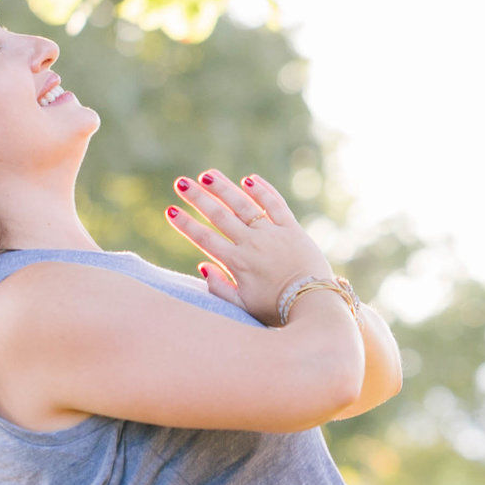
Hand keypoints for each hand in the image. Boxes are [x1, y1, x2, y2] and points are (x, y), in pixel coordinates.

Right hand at [163, 170, 336, 324]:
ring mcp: (273, 233)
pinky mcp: (292, 228)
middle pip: (219, 216)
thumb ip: (220, 288)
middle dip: (198, 198)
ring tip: (207, 175)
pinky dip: (262, 190)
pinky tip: (248, 179)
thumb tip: (203, 266)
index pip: (205, 238)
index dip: (186, 224)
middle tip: (180, 182)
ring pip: (244, 204)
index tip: (170, 210)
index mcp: (237, 263)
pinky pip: (275, 204)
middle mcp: (252, 243)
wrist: (314, 303)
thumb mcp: (243, 307)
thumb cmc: (277, 310)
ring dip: (224, 188)